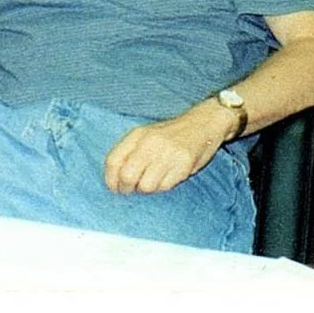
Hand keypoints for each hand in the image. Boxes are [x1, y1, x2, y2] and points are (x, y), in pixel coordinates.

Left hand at [103, 106, 234, 194]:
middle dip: (127, 188)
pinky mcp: (183, 164)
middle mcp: (150, 143)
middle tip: (133, 189)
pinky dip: (164, 186)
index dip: (111, 180)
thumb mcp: (146, 136)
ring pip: (146, 186)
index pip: (113, 161)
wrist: (203, 124)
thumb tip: (114, 181)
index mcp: (137, 135)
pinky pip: (165, 186)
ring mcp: (167, 153)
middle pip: (127, 176)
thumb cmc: (170, 135)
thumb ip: (129, 153)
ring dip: (148, 189)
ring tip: (155, 180)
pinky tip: (169, 176)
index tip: (115, 188)